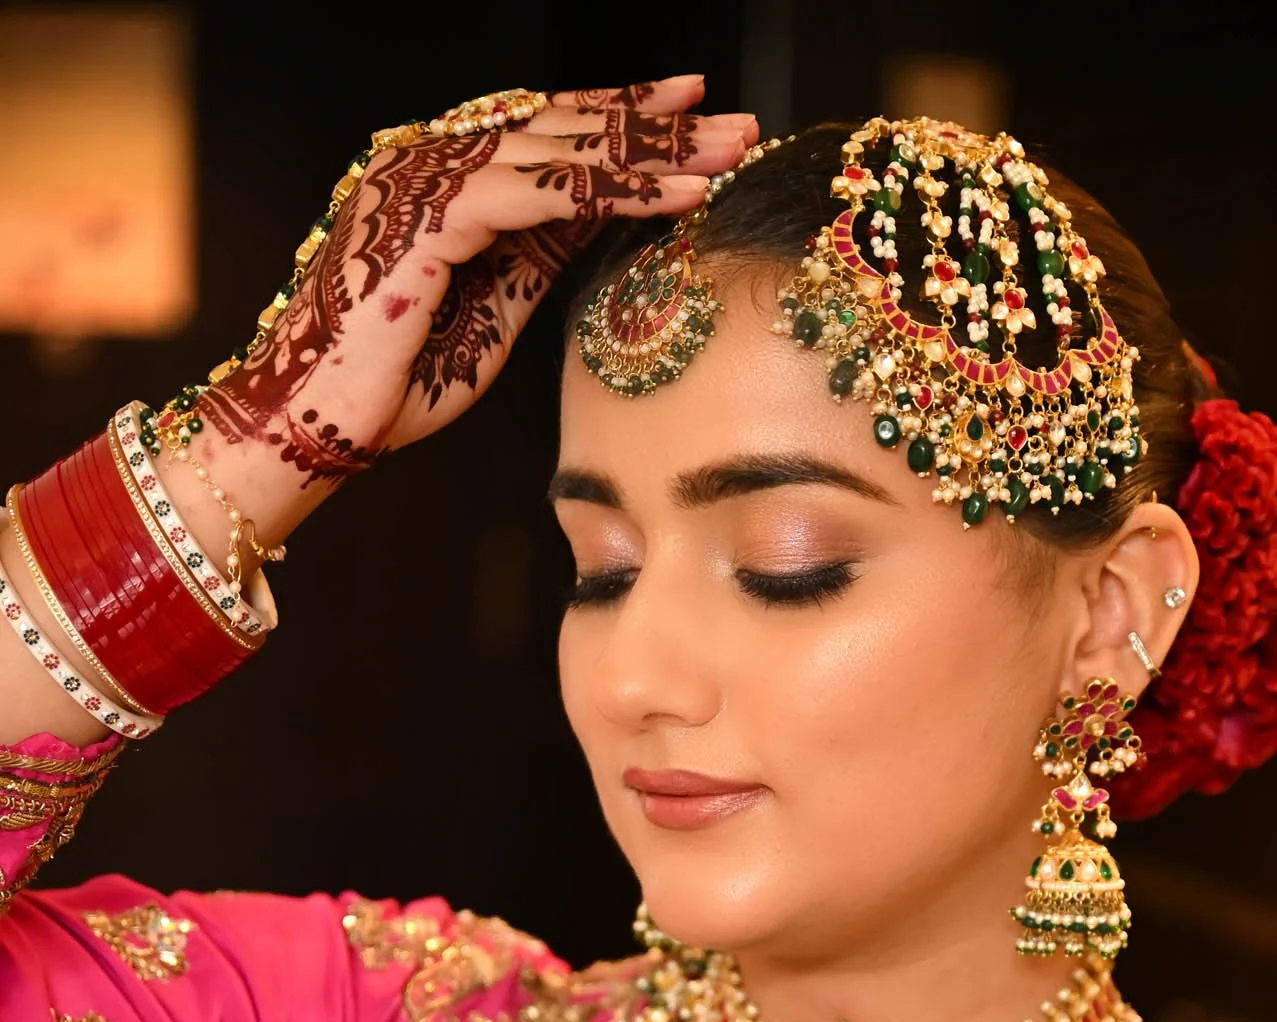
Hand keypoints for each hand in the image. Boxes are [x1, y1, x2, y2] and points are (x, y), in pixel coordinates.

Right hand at [185, 77, 753, 534]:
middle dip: (654, 128)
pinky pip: (537, 194)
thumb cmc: (394, 385)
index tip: (695, 112)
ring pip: (557, 151)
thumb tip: (603, 213)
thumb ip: (538, 254)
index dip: (620, 121)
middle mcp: (425, 160)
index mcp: (438, 177)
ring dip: (647, 154)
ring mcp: (420, 180)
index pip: (545, 134)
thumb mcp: (493, 310)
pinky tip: (674, 196)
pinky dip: (611, 192)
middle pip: (560, 128)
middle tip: (735, 123)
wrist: (316, 428)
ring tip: (722, 154)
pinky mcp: (426, 219)